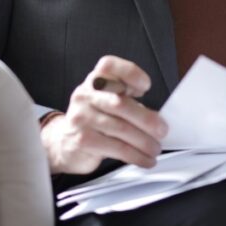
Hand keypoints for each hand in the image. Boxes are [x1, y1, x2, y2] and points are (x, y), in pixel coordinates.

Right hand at [41, 55, 167, 174]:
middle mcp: (85, 95)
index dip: (129, 73)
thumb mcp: (107, 101)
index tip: (146, 86)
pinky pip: (116, 148)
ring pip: (120, 129)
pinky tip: (145, 159)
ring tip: (155, 148)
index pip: (108, 65)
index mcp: (95, 80)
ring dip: (144, 142)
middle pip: (119, 103)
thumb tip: (157, 118)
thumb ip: (128, 101)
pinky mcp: (82, 140)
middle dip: (146, 119)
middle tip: (162, 130)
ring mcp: (81, 117)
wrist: (63, 142)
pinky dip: (135, 155)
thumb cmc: (95, 118)